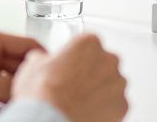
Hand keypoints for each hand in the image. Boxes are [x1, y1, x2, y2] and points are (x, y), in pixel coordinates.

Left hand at [0, 26, 41, 108]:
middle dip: (32, 79)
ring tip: (29, 100)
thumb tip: (27, 92)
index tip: (57, 74)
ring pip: (11, 82)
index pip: (27, 46)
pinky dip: (6, 101)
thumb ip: (0, 85)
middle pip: (21, 66)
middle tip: (43, 92)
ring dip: (18, 92)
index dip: (44, 59)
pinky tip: (11, 108)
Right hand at [11, 33, 127, 121]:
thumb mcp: (33, 65)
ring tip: (79, 103)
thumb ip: (45, 58)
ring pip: (110, 84)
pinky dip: (105, 109)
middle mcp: (109, 59)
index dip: (76, 58)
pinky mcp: (123, 105)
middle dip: (91, 74)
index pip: (87, 45)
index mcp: (89, 43)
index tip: (69, 67)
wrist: (51, 120)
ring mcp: (118, 83)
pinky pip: (115, 105)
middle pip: (102, 63)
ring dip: (99, 91)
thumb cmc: (44, 94)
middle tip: (73, 87)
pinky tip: (87, 112)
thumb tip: (41, 60)